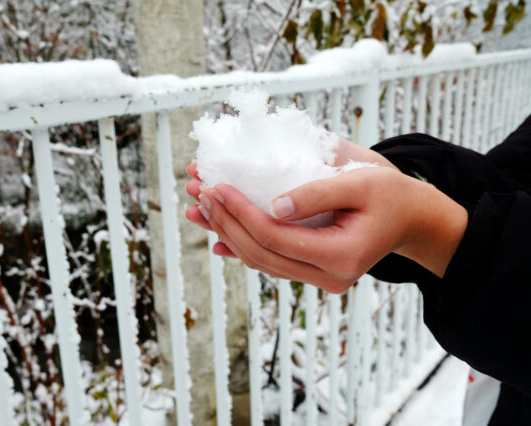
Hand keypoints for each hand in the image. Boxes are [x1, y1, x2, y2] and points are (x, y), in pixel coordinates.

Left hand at [189, 167, 466, 292]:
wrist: (412, 219)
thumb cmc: (391, 194)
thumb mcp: (361, 181)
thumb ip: (318, 193)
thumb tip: (273, 205)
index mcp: (340, 256)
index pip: (275, 237)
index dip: (241, 213)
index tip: (217, 186)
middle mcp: (328, 276)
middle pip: (261, 253)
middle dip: (226, 223)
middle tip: (201, 192)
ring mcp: (320, 279)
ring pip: (262, 260)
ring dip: (227, 234)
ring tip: (200, 209)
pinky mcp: (314, 272)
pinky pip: (272, 262)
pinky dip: (243, 249)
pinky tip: (217, 241)